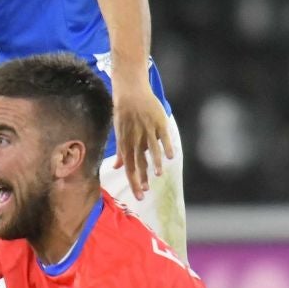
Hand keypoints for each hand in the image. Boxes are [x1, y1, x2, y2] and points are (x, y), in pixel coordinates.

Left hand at [110, 77, 174, 199]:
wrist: (131, 92)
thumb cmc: (124, 114)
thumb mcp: (119, 133)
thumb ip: (120, 151)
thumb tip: (117, 168)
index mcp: (125, 143)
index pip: (129, 167)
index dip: (134, 182)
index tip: (139, 195)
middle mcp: (135, 138)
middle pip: (138, 161)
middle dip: (142, 177)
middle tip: (146, 192)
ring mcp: (147, 130)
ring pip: (151, 149)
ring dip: (154, 162)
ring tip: (159, 175)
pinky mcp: (158, 122)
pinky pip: (163, 136)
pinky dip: (167, 146)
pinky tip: (171, 156)